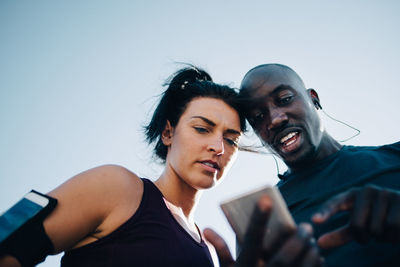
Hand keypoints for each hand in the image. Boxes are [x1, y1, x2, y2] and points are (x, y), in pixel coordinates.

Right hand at [204, 195, 322, 266]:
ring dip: (308, 253)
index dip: (258, 218)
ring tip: (313, 240)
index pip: (250, 238)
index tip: (266, 198)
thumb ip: (221, 250)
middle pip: (283, 256)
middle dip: (297, 240)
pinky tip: (317, 256)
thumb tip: (207, 230)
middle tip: (306, 225)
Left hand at [312, 185, 399, 248]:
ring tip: (387, 227)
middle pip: (356, 225)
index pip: (335, 202)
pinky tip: (398, 228)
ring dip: (382, 236)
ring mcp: (385, 193)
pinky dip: (394, 235)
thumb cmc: (379, 220)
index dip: (325, 211)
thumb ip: (340, 234)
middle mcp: (367, 190)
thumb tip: (319, 243)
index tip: (315, 220)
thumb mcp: (360, 225)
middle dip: (363, 236)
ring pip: (376, 229)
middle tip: (371, 233)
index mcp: (352, 194)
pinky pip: (392, 227)